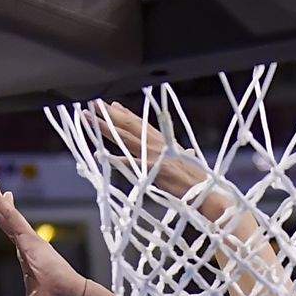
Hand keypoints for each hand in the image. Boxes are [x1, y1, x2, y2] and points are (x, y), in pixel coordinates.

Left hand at [0, 181, 88, 295]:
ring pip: (9, 215)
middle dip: (1, 203)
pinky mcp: (31, 240)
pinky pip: (11, 217)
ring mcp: (31, 241)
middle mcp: (31, 246)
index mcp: (29, 258)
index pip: (15, 235)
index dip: (7, 220)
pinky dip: (0, 204)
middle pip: (11, 221)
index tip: (3, 207)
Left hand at [96, 102, 232, 223]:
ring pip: (125, 137)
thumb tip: (188, 151)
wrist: (207, 192)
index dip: (125, 114)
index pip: (141, 124)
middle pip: (129, 125)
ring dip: (105, 127)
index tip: (111, 105)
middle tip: (92, 104)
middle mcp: (157, 143)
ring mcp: (154, 155)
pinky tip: (101, 154)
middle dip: (109, 114)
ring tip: (88, 118)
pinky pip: (131, 163)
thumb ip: (182, 155)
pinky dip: (116, 159)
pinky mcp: (153, 169)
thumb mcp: (188, 162)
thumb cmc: (199, 181)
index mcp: (165, 141)